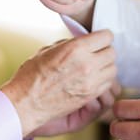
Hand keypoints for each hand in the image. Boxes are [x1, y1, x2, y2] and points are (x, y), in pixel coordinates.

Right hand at [0, 30, 116, 136]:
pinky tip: (92, 79)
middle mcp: (86, 64)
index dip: (102, 37)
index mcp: (75, 49)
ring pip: (113, 69)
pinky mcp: (90, 96)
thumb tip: (83, 40)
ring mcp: (90, 82)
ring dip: (106, 67)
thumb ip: (70, 43)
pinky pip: (108, 85)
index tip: (98, 39)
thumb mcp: (48, 50)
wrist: (26, 103)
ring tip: (94, 67)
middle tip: (96, 53)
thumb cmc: (31, 75)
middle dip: (105, 51)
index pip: (106, 37)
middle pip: (112, 53)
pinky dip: (104, 81)